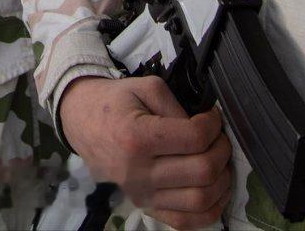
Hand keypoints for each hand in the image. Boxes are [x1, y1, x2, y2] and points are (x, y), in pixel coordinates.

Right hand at [58, 75, 231, 229]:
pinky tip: (214, 189)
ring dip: (222, 181)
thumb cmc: (114, 101)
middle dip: (222, 151)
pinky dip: (209, 209)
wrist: (82, 121)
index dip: (213, 125)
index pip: (195, 139)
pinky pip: (185, 222)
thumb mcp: (145, 87)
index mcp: (137, 138)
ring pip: (201, 201)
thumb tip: (206, 129)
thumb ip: (178, 106)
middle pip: (203, 171)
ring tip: (218, 161)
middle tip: (218, 137)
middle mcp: (138, 172)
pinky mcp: (144, 206)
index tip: (211, 116)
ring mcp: (141, 194)